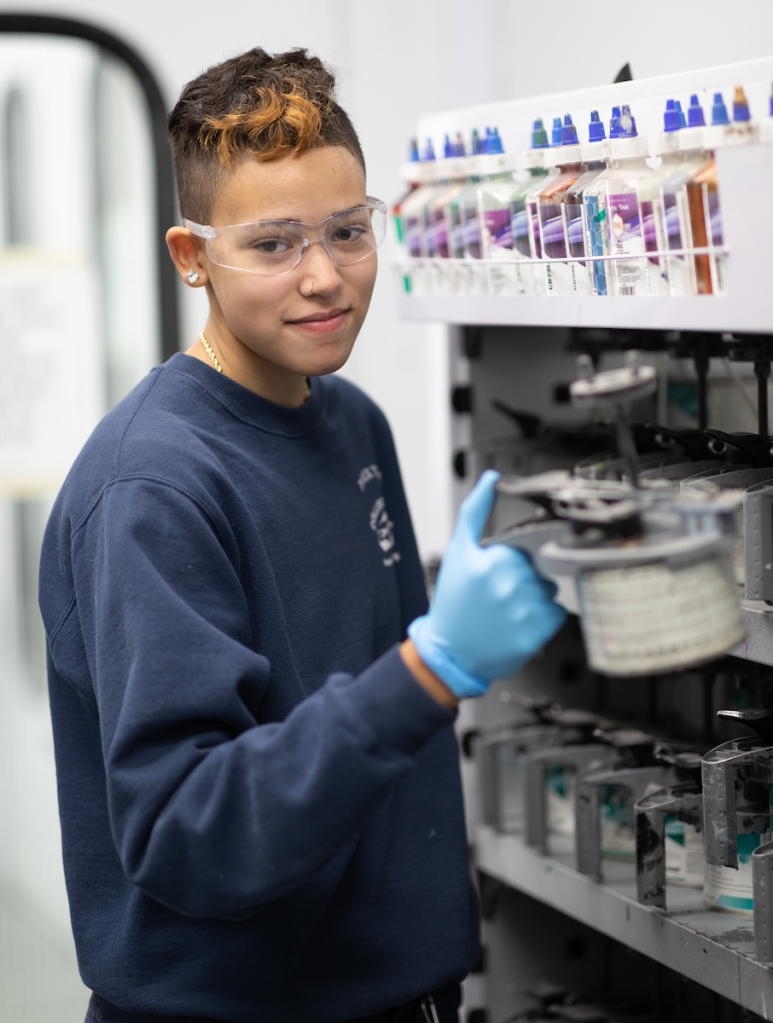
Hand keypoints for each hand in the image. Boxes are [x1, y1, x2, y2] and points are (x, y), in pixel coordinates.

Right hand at [408, 470, 565, 697]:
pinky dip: (543, 619)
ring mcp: (525, 611)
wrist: (449, 652)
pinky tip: (519, 623)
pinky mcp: (536, 635)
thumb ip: (474, 511)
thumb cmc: (452, 603)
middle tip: (499, 594)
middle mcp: (512, 585)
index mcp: (495, 561)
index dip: (514, 560)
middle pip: (540, 569)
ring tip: (509, 610)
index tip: (497, 575)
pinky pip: (556, 615)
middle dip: (525, 579)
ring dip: (536, 599)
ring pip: (550, 591)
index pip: (525, 548)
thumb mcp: (457, 552)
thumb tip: (490, 479)